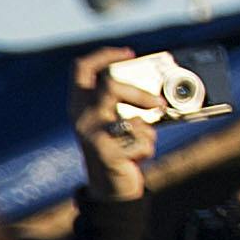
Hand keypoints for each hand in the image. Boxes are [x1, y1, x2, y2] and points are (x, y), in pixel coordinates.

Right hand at [68, 48, 157, 203]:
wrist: (111, 186)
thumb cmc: (119, 146)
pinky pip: (140, 140)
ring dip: (147, 130)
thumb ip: (126, 102)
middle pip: (111, 87)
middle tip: (158, 103)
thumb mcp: (115, 120)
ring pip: (130, 117)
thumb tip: (159, 85)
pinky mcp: (105, 152)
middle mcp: (81, 116)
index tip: (129, 53)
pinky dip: (148, 148)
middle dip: (140, 93)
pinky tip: (136, 158)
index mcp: (80, 103)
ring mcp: (90, 135)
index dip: (104, 55)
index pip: (81, 69)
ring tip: (145, 139)